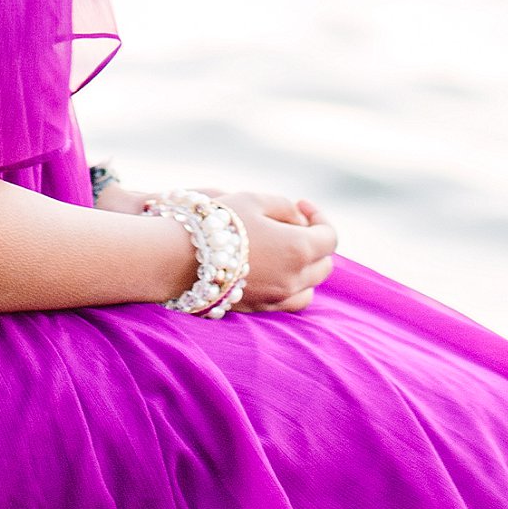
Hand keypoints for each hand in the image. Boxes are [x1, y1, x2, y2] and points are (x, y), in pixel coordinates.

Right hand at [211, 189, 336, 311]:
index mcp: (299, 248)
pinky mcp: (259, 308)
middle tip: (291, 226)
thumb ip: (285, 207)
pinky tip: (273, 272)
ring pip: (309, 287)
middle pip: (324, 264)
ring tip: (283, 252)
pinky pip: (289, 302)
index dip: (320, 218)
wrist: (177, 255)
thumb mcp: (253, 199)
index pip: (329, 237)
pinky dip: (290, 287)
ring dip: (305, 269)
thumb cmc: (216, 222)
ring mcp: (277, 297)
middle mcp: (294, 278)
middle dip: (314, 243)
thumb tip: (300, 221)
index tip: (301, 206)